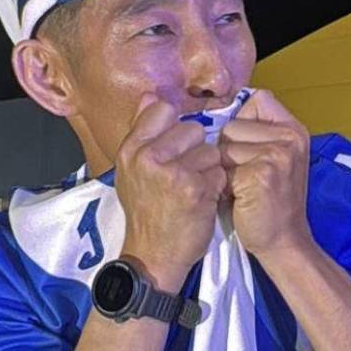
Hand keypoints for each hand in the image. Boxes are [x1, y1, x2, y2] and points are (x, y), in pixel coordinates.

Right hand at [115, 95, 227, 289]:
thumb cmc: (147, 213)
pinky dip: (216, 188)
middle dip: (196, 151)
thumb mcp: (132, 171)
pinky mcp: (194, 189)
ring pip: (210, 151)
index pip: (163, 109)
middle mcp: (148, 157)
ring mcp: (171, 172)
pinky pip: (219, 172)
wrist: (153, 255)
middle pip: (193, 129)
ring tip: (193, 191)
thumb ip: (142, 132)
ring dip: (209, 171)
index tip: (177, 149)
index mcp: (131, 149)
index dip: (177, 128)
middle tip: (185, 177)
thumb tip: (150, 95)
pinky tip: (202, 202)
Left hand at [218, 91, 311, 261]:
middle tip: (246, 177)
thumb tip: (215, 113)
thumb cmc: (270, 203)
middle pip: (233, 124)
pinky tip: (239, 199)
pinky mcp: (262, 172)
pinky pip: (223, 167)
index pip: (257, 100)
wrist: (283, 242)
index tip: (246, 147)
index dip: (243, 121)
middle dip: (229, 150)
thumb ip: (256, 134)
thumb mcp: (272, 159)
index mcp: (294, 129)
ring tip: (242, 188)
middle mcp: (291, 137)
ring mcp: (278, 153)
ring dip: (225, 169)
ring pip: (225, 146)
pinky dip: (224, 185)